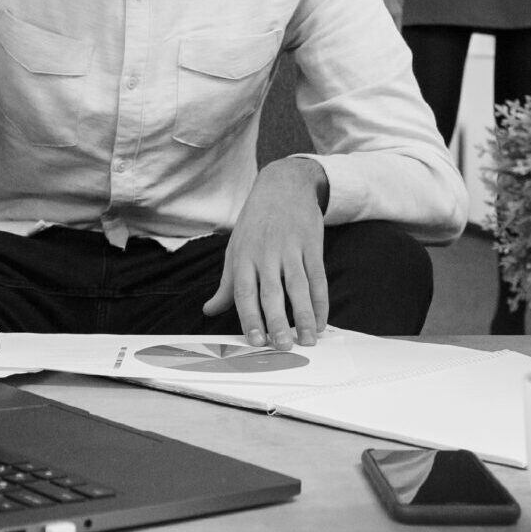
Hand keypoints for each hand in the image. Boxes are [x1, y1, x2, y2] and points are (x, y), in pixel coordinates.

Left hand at [200, 158, 329, 348]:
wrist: (284, 186)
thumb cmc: (256, 223)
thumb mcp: (235, 249)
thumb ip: (227, 284)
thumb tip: (209, 310)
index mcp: (243, 257)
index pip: (244, 292)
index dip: (249, 317)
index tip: (255, 341)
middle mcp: (266, 254)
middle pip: (271, 292)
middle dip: (277, 321)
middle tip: (282, 346)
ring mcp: (291, 249)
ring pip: (298, 287)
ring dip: (303, 316)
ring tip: (307, 340)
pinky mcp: (312, 245)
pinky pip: (318, 278)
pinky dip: (320, 301)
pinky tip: (320, 321)